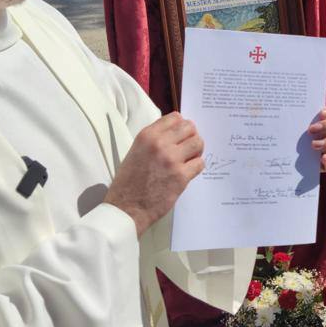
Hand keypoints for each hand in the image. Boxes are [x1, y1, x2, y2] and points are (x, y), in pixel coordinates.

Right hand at [104, 112, 203, 236]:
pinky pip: (200, 163)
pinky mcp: (181, 176)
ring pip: (198, 143)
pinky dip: (196, 167)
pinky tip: (188, 172)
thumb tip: (175, 133)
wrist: (126, 208)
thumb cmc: (128, 182)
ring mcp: (172, 159)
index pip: (175, 117)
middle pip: (189, 127)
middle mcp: (160, 144)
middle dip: (191, 136)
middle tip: (188, 148)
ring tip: (190, 159)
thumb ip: (155, 140)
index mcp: (147, 135)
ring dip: (196, 150)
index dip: (181, 126)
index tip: (181, 135)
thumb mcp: (136, 151)